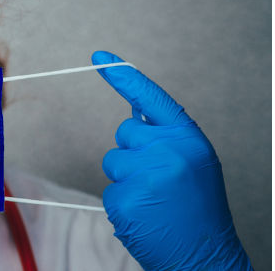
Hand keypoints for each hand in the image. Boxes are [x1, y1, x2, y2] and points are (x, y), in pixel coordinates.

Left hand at [92, 51, 252, 270]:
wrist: (207, 257)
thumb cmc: (198, 209)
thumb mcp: (192, 162)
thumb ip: (165, 136)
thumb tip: (134, 110)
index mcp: (188, 139)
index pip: (150, 98)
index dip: (123, 76)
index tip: (99, 57)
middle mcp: (167, 152)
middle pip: (125, 132)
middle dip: (133, 152)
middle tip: (159, 180)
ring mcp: (145, 176)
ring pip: (112, 161)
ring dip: (126, 179)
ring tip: (154, 200)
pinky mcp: (126, 200)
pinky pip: (109, 190)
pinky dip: (122, 203)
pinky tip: (145, 216)